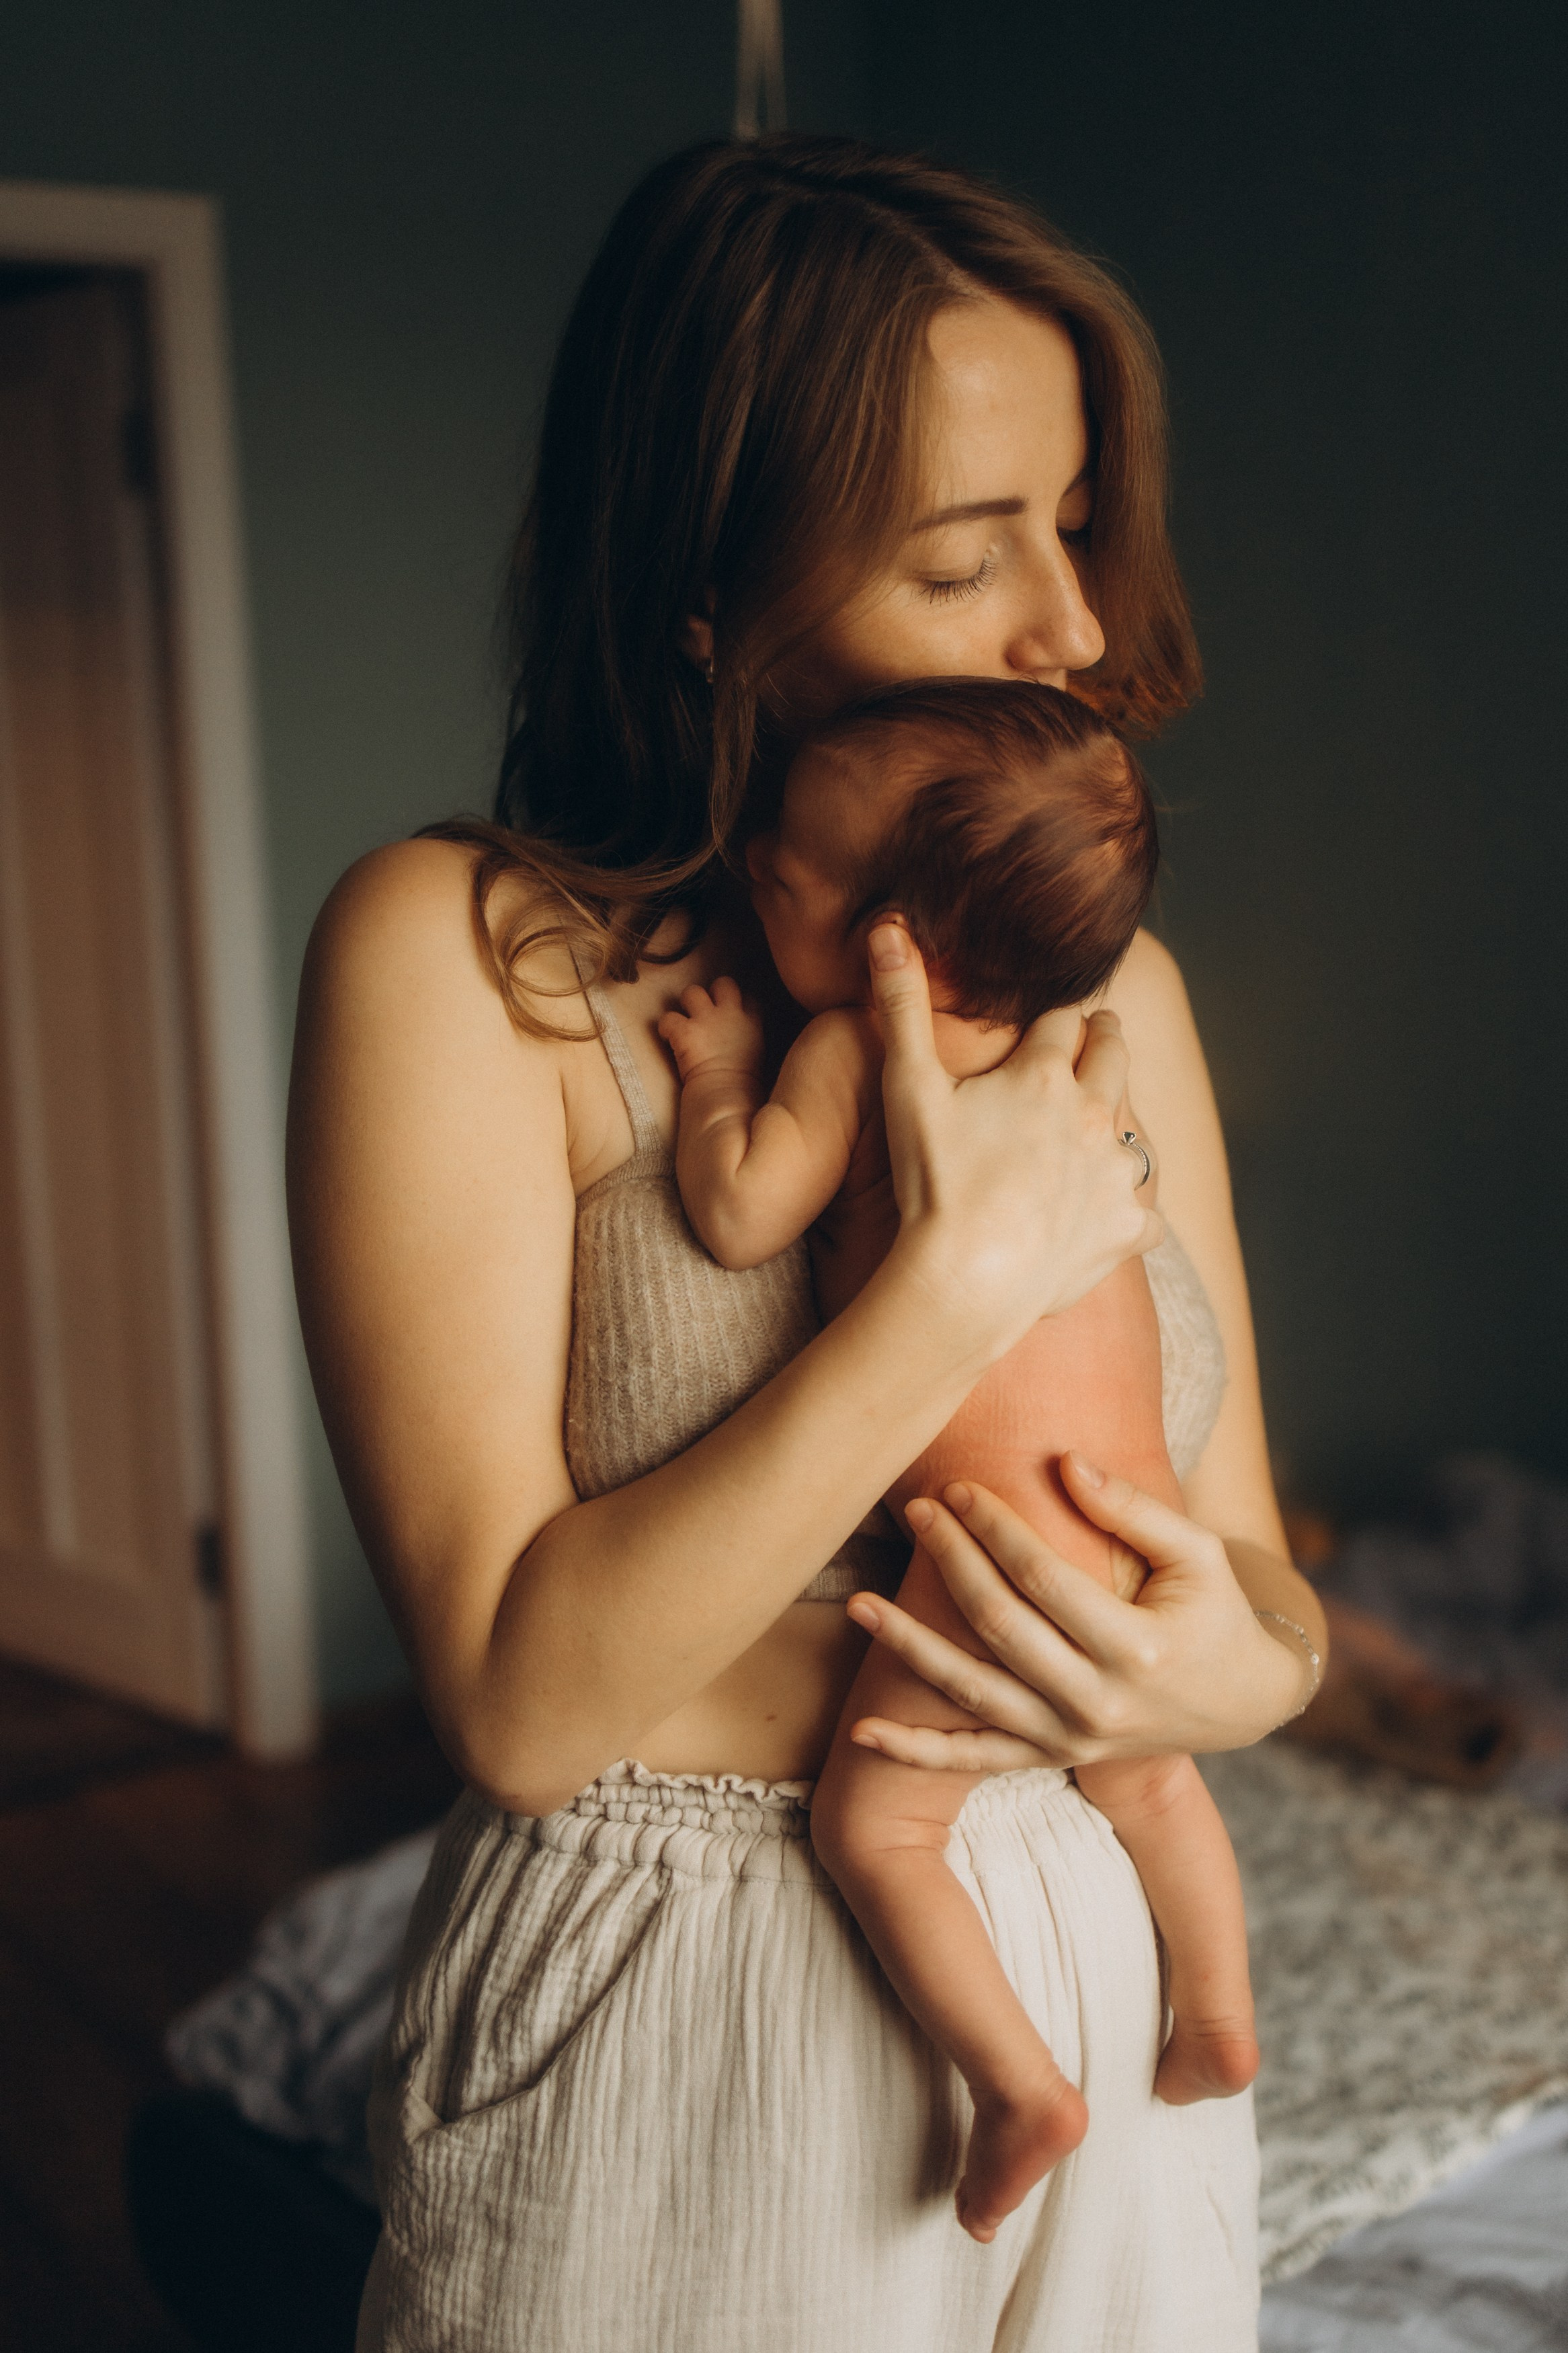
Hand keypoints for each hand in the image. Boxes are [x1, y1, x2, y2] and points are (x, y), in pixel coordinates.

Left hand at [657, 977, 764, 1084]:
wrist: (726, 1095)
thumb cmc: (743, 1085)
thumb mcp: (757, 1055)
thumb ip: (750, 1039)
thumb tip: (740, 1040)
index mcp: (751, 1023)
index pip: (750, 997)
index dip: (738, 1001)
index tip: (732, 1012)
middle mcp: (730, 1014)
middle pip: (724, 983)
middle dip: (712, 992)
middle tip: (705, 1010)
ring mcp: (706, 1020)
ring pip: (692, 992)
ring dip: (685, 1005)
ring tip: (684, 1021)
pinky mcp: (684, 1031)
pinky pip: (667, 1018)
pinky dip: (665, 1028)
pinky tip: (667, 1038)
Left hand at [844, 1454, 1306, 1769]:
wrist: (1242, 1702)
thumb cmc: (1215, 1610)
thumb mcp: (1198, 1551)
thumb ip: (1132, 1508)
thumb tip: (1064, 1460)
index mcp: (1140, 1648)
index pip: (1046, 1580)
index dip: (996, 1529)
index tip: (957, 1487)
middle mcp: (1100, 1703)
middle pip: (1001, 1627)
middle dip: (951, 1563)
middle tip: (915, 1511)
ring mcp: (1071, 1738)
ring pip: (972, 1694)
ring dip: (909, 1648)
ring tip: (858, 1603)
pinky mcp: (1051, 1758)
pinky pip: (972, 1761)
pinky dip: (915, 1752)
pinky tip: (862, 1731)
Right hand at [867, 922, 1162, 1356]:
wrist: (964, 1281)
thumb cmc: (931, 1183)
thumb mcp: (907, 1087)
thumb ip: (901, 1005)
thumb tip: (889, 925)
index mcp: (1045, 1075)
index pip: (1062, 1021)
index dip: (1055, 1017)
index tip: (1054, 1020)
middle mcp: (1095, 1116)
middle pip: (1114, 1058)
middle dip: (1105, 1041)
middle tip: (1101, 1034)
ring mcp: (1115, 1175)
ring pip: (1135, 1137)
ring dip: (1118, 1132)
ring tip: (1102, 1135)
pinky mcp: (1127, 1229)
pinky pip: (1145, 1215)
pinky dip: (1128, 1214)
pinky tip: (1108, 1216)